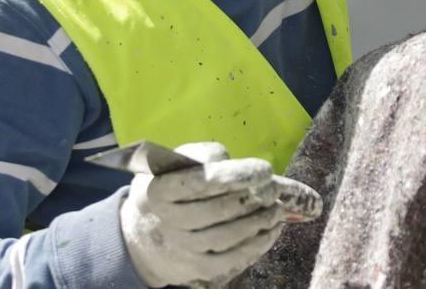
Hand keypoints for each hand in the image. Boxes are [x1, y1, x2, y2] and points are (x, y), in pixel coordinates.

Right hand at [119, 141, 301, 287]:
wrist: (149, 231)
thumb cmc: (174, 186)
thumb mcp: (180, 162)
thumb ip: (207, 156)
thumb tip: (239, 166)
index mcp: (159, 190)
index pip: (200, 182)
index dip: (236, 176)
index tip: (264, 170)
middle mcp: (168, 221)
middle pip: (216, 211)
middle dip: (253, 199)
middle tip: (274, 188)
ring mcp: (182, 248)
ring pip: (226, 237)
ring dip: (259, 222)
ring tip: (277, 208)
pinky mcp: (198, 268)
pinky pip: (232, 259)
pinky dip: (257, 244)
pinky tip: (272, 229)